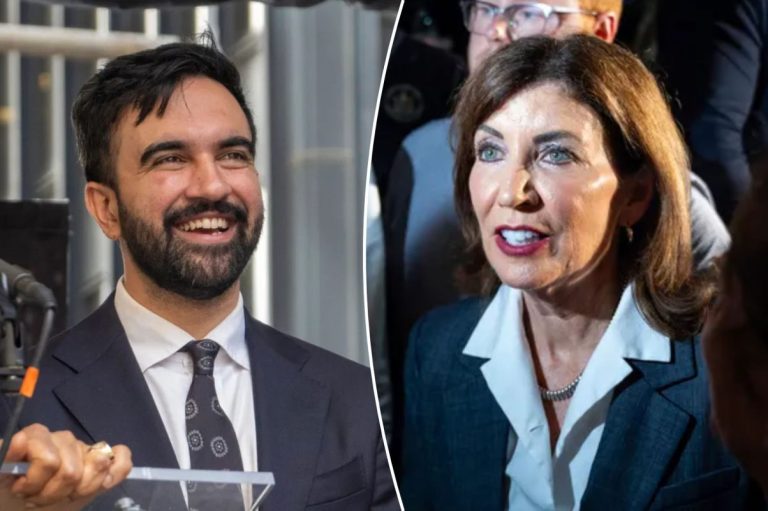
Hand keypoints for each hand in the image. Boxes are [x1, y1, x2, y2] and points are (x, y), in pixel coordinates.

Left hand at [0, 424, 131, 509]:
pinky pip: (120, 455)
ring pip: (97, 465)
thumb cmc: (6, 492)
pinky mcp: (100, 460)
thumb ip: (7, 457)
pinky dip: (116, 469)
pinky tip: (102, 484)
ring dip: (76, 491)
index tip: (20, 491)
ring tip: (55, 495)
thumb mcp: (1, 476)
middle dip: (52, 493)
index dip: (34, 482)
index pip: (49, 460)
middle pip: (71, 470)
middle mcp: (60, 438)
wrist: (16, 502)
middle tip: (36, 498)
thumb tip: (19, 440)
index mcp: (34, 436)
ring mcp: (82, 448)